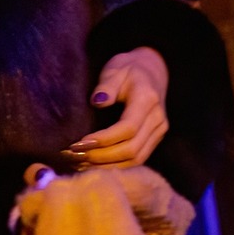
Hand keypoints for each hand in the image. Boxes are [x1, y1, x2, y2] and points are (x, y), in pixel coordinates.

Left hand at [72, 47, 169, 166]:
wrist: (152, 70)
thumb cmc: (129, 68)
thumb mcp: (116, 68)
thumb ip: (107, 85)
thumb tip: (97, 101)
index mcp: (147, 99)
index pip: (128, 128)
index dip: (104, 139)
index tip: (79, 143)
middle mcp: (158, 118)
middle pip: (132, 149)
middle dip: (101, 157)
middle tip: (75, 156)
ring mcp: (159, 131)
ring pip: (135, 159)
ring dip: (107, 165)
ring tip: (81, 164)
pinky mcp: (155, 139)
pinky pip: (137, 159)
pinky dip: (115, 166)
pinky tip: (95, 165)